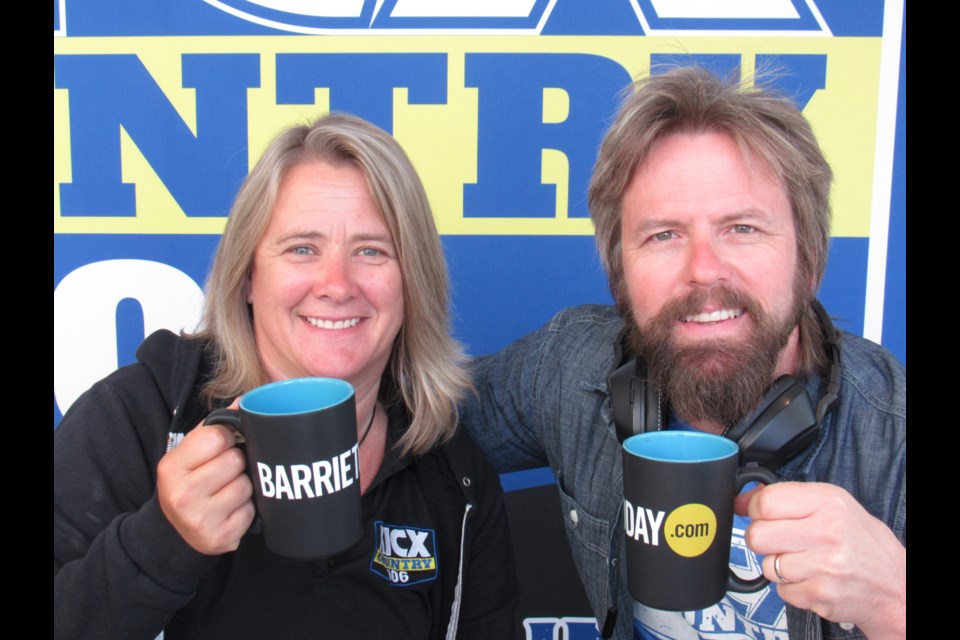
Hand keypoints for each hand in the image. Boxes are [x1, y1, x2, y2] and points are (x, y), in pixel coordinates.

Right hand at [157, 403, 254, 554]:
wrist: (177, 531)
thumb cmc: (190, 482)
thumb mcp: (190, 453)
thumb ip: (215, 426)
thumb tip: (245, 401)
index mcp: (171, 467)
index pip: (217, 436)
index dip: (227, 438)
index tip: (223, 446)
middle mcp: (182, 495)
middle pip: (235, 460)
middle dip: (236, 463)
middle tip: (224, 473)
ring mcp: (200, 520)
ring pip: (246, 485)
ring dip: (243, 487)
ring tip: (226, 491)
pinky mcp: (220, 538)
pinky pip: (251, 511)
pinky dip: (246, 509)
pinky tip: (231, 510)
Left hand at [743, 482, 905, 639]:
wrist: (893, 585)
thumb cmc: (859, 542)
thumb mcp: (831, 505)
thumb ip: (786, 498)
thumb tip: (741, 500)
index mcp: (828, 502)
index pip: (766, 502)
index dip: (756, 510)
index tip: (761, 515)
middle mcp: (827, 532)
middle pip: (758, 535)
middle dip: (764, 540)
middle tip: (783, 541)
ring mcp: (824, 566)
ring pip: (767, 565)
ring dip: (779, 566)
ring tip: (805, 561)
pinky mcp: (820, 594)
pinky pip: (780, 590)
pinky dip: (791, 587)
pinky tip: (812, 578)